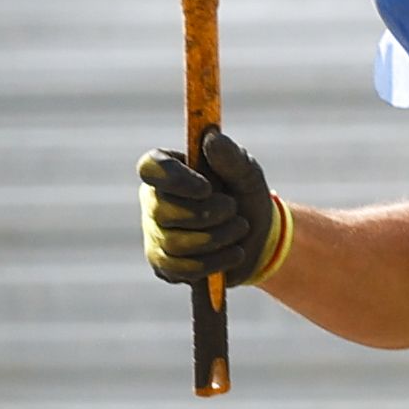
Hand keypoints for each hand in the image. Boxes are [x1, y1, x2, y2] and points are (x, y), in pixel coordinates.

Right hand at [138, 128, 288, 286]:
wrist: (258, 238)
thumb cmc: (245, 196)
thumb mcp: (246, 172)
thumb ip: (231, 156)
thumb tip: (211, 138)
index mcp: (167, 169)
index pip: (150, 169)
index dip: (174, 179)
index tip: (206, 188)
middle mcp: (153, 201)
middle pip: (162, 211)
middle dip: (207, 214)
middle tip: (234, 209)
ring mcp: (155, 235)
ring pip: (174, 243)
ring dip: (216, 238)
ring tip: (240, 228)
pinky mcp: (164, 265)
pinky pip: (180, 269)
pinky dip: (214, 262)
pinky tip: (235, 253)